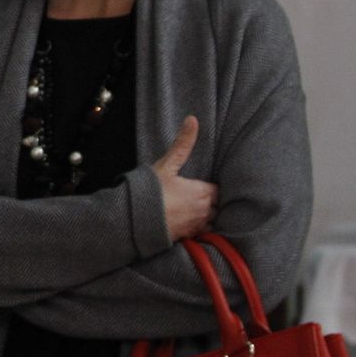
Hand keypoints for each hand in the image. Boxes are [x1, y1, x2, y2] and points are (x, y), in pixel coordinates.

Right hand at [153, 115, 218, 241]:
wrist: (135, 220)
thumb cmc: (150, 190)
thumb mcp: (166, 164)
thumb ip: (182, 144)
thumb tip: (193, 119)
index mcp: (202, 192)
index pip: (220, 189)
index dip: (214, 186)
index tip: (208, 184)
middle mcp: (205, 210)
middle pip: (219, 205)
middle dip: (214, 201)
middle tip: (203, 195)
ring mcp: (198, 226)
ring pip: (213, 220)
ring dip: (209, 215)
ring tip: (199, 209)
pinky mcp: (189, 237)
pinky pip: (203, 233)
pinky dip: (201, 228)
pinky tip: (190, 223)